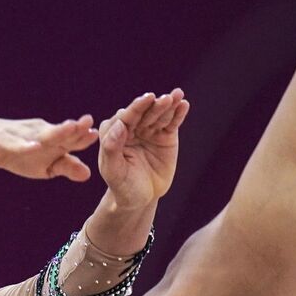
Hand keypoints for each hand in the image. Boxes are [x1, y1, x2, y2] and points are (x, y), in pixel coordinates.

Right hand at [0, 114, 97, 181]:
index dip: (90, 138)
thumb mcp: (42, 166)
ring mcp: (22, 135)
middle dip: (78, 128)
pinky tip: (34, 147)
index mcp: (52, 139)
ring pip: (42, 134)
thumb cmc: (16, 152)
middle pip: (62, 132)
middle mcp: (40, 133)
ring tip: (73, 128)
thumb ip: (65, 167)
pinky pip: (15, 144)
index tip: (112, 134)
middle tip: (94, 124)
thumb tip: (89, 173)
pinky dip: (25, 145)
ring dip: (58, 131)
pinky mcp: (3, 141)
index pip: (74, 139)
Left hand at [97, 88, 188, 208]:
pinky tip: (184, 104)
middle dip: (154, 106)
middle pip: (143, 114)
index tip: (145, 100)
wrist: (141, 199)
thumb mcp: (114, 171)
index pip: (124, 118)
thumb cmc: (122, 186)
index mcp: (113, 133)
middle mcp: (131, 128)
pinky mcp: (165, 136)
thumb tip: (119, 124)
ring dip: (168, 105)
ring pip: (159, 116)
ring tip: (177, 95)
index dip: (136, 108)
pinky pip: (172, 123)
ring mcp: (149, 130)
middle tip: (165, 99)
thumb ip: (111, 149)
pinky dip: (178, 114)